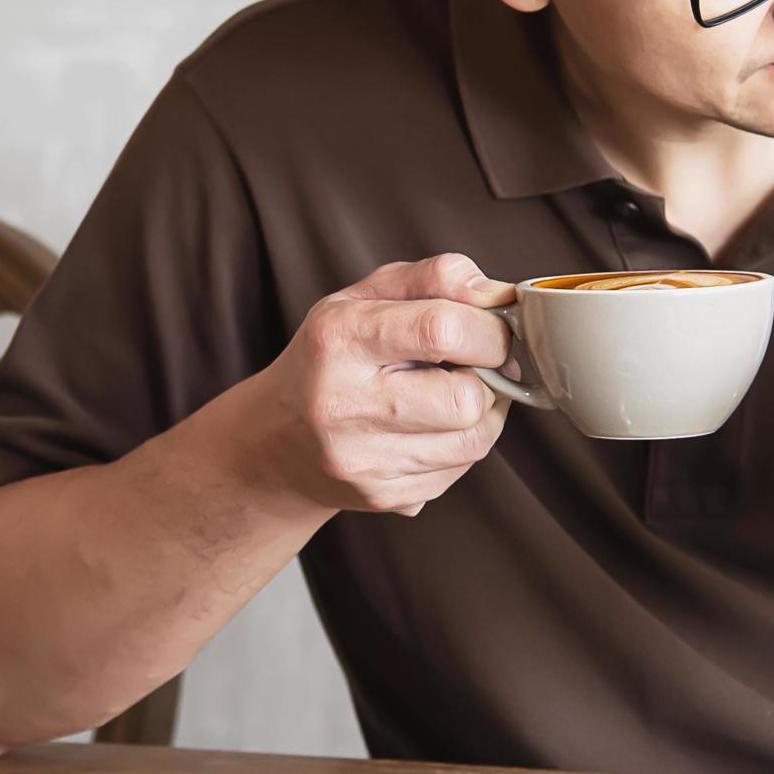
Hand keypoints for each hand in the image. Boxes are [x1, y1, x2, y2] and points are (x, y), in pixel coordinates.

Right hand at [238, 253, 517, 517]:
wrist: (275, 441)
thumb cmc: (330, 356)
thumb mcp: (364, 297)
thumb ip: (434, 277)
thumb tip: (498, 295)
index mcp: (338, 338)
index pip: (442, 330)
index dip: (489, 330)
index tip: (493, 330)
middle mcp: (343, 404)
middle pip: (464, 399)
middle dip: (488, 377)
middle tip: (473, 365)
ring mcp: (362, 459)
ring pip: (473, 440)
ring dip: (483, 413)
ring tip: (455, 393)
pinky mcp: (382, 495)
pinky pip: (459, 470)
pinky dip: (461, 445)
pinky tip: (433, 427)